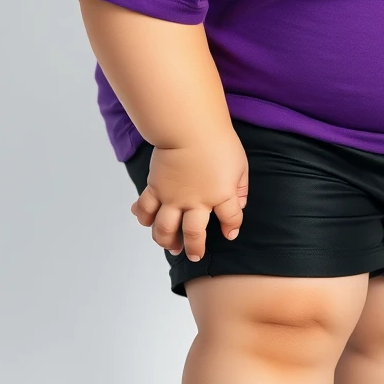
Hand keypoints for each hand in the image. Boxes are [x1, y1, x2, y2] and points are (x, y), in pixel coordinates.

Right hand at [130, 125, 248, 260]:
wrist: (189, 128)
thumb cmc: (218, 142)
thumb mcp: (240, 164)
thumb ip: (241, 188)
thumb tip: (239, 204)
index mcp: (220, 195)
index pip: (230, 220)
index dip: (231, 229)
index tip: (229, 234)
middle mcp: (195, 202)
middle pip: (193, 235)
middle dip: (195, 249)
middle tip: (194, 255)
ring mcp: (172, 197)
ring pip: (164, 229)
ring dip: (166, 240)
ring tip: (170, 245)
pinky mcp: (155, 187)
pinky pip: (145, 208)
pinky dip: (142, 216)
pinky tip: (145, 220)